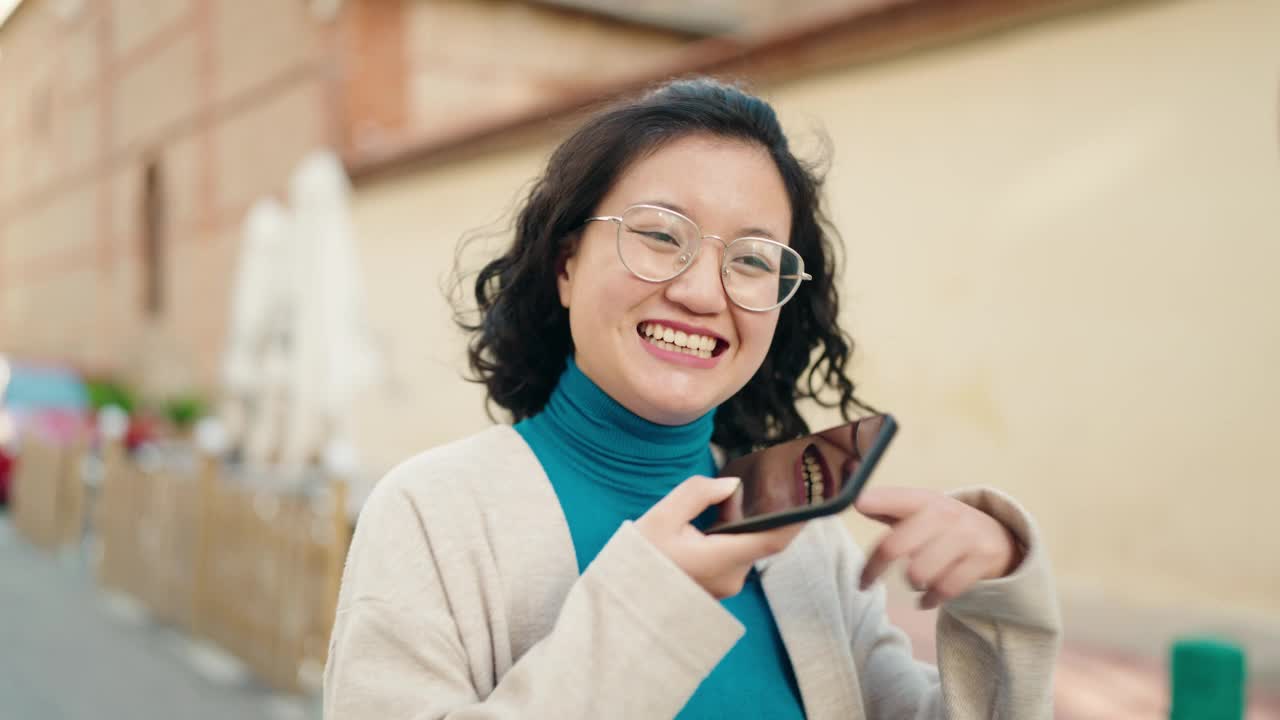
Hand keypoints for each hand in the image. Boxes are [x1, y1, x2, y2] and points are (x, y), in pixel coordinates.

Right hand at [636, 475, 804, 598]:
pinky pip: (732, 559)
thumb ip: (699, 493)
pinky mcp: (716, 589)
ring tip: (716, 507)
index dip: (797, 521)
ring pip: (744, 548)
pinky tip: (707, 528)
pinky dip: (729, 540)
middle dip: (755, 514)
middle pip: (758, 539)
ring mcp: (724, 587)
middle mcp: (731, 577)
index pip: (774, 539)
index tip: (815, 503)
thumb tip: (732, 485)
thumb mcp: (662, 517)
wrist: (622, 600)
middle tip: (741, 490)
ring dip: (738, 528)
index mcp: (722, 558)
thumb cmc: (639, 559)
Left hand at [855, 486, 1021, 608]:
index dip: (878, 501)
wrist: (999, 538)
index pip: (898, 499)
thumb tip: (859, 503)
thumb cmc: (945, 526)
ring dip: (911, 582)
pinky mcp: (982, 561)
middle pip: (897, 545)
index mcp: (924, 500)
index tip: (858, 504)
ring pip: (919, 572)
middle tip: (863, 584)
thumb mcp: (921, 511)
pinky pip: (945, 589)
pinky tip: (925, 600)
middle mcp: (945, 515)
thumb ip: (890, 508)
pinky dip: (929, 599)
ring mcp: (966, 537)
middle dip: (873, 569)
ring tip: (914, 581)